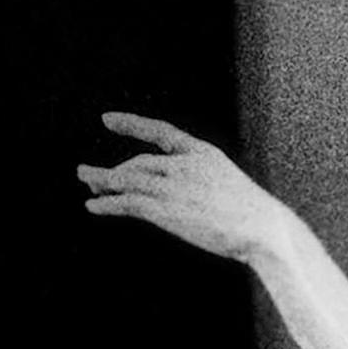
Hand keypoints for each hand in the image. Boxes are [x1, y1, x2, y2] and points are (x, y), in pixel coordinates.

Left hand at [78, 112, 292, 267]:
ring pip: (127, 179)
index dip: (132, 125)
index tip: (107, 119)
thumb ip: (207, 187)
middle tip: (91, 175)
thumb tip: (194, 200)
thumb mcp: (230, 190)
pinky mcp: (164, 209)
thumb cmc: (253, 218)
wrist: (262, 229)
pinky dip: (106, 204)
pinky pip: (126, 202)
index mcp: (202, 153)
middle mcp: (183, 164)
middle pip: (139, 163)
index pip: (161, 132)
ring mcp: (173, 186)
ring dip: (102, 180)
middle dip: (114, 170)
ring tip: (85, 181)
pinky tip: (92, 206)